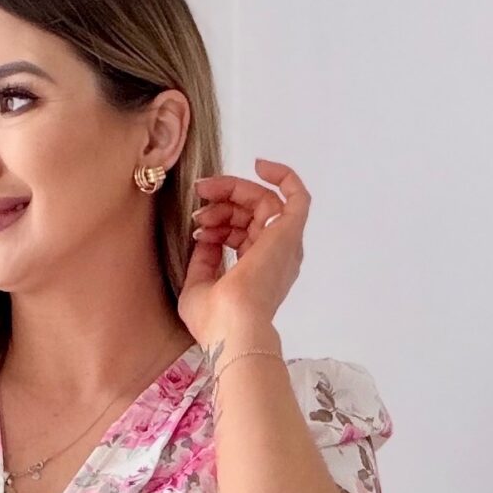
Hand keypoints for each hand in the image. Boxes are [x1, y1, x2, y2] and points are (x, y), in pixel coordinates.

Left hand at [177, 157, 307, 351]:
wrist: (233, 328)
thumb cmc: (216, 321)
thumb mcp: (197, 286)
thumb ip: (203, 260)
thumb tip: (204, 237)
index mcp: (258, 271)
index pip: (242, 233)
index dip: (219, 222)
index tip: (196, 224)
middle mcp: (276, 257)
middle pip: (252, 214)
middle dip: (222, 202)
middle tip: (199, 197)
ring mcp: (284, 245)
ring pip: (264, 202)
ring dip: (233, 192)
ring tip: (206, 194)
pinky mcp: (289, 233)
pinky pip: (297, 196)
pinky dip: (283, 176)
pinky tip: (260, 165)